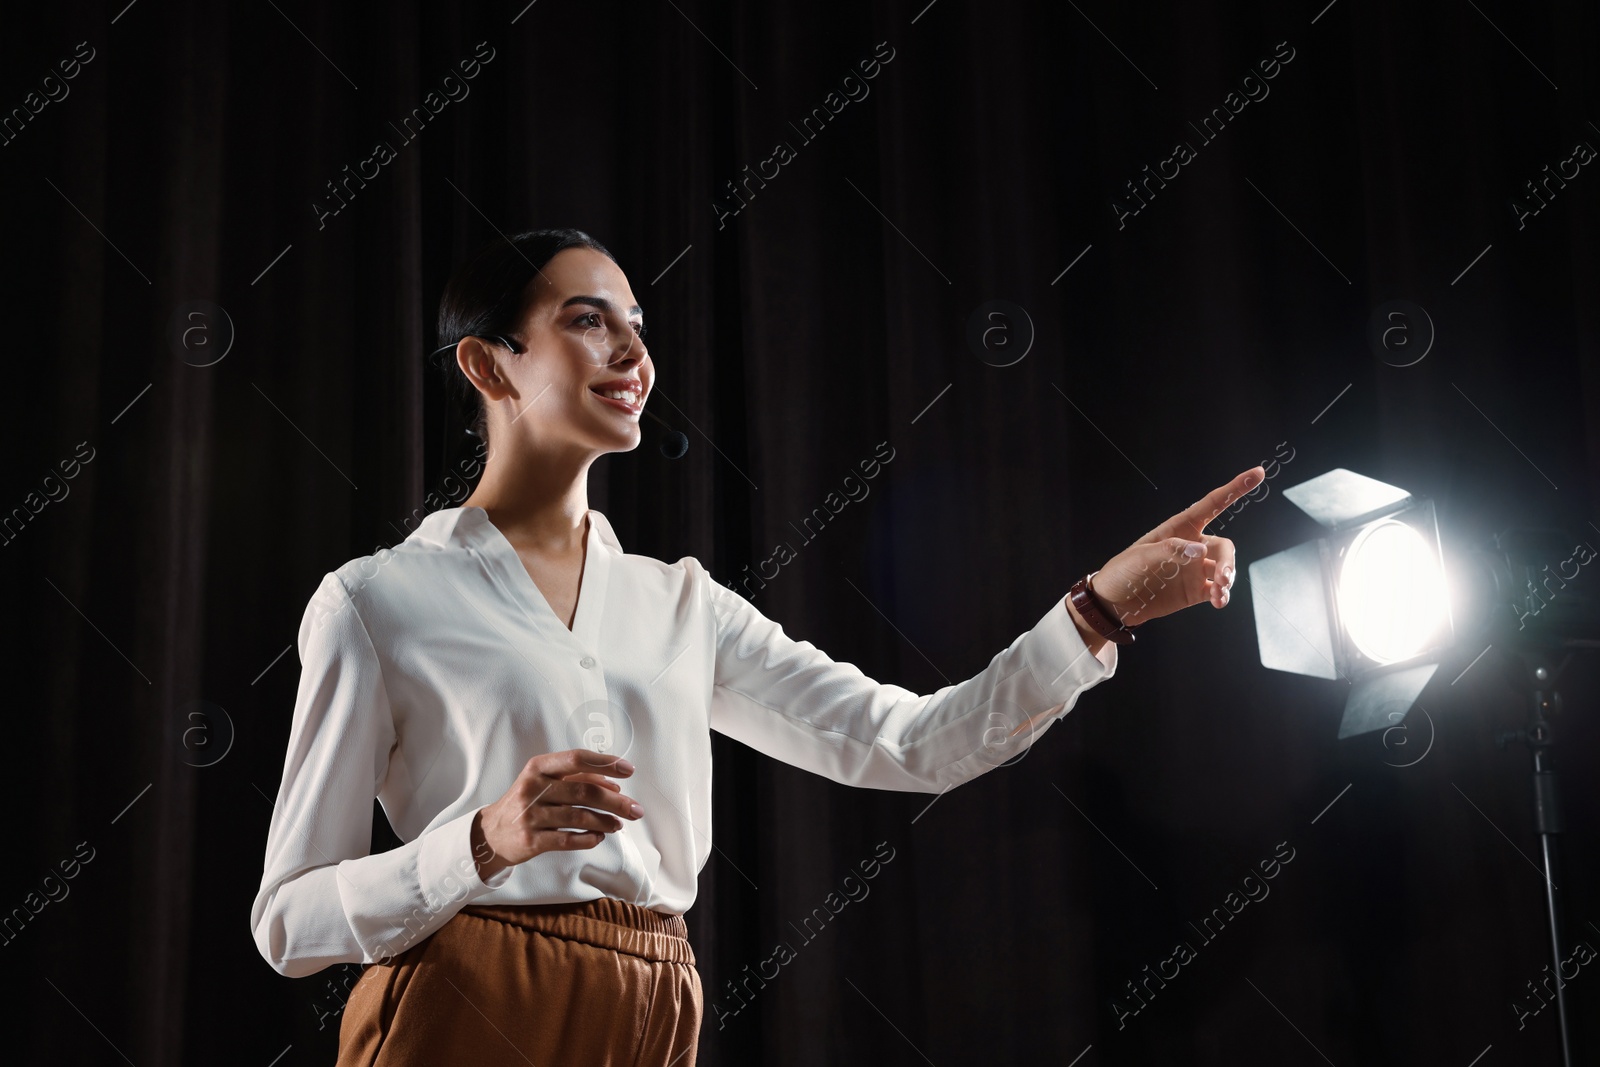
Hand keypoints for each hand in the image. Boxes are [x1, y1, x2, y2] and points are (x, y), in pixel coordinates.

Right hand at [471, 749, 644, 881]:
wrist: (491, 833)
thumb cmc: (526, 802)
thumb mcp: (544, 782)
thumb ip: (576, 779)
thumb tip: (614, 784)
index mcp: (538, 768)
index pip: (576, 759)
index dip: (605, 763)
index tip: (628, 769)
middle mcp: (533, 788)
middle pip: (583, 791)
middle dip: (615, 801)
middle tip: (635, 809)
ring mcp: (530, 815)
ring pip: (579, 817)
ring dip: (605, 821)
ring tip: (619, 824)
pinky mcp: (531, 840)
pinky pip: (567, 840)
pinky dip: (588, 839)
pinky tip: (599, 837)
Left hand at [1088, 466, 1264, 628]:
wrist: (1114, 603)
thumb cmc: (1124, 572)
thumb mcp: (1141, 556)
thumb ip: (1170, 551)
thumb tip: (1200, 551)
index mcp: (1179, 528)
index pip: (1212, 504)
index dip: (1235, 488)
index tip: (1258, 473)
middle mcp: (1192, 546)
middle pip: (1223, 546)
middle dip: (1228, 561)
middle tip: (1223, 578)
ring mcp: (1195, 569)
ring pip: (1224, 568)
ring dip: (1228, 579)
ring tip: (1220, 593)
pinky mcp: (1195, 590)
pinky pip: (1218, 590)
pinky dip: (1223, 595)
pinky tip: (1219, 601)